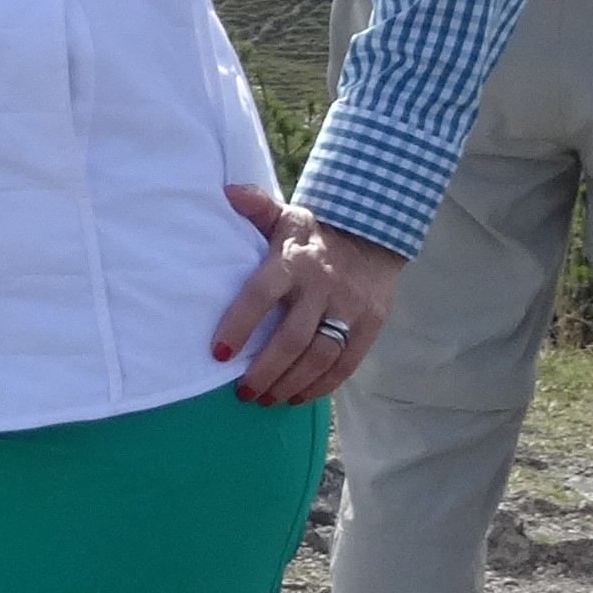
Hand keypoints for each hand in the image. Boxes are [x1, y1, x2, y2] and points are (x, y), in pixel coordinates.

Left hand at [213, 183, 404, 404]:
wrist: (374, 235)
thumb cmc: (312, 234)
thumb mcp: (285, 215)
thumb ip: (256, 208)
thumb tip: (228, 192)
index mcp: (293, 259)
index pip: (261, 295)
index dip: (239, 325)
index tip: (218, 353)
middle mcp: (322, 285)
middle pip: (291, 338)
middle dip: (264, 372)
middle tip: (243, 392)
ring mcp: (349, 307)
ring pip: (319, 356)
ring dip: (290, 384)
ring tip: (266, 400)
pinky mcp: (370, 325)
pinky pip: (345, 364)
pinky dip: (321, 386)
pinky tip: (298, 398)